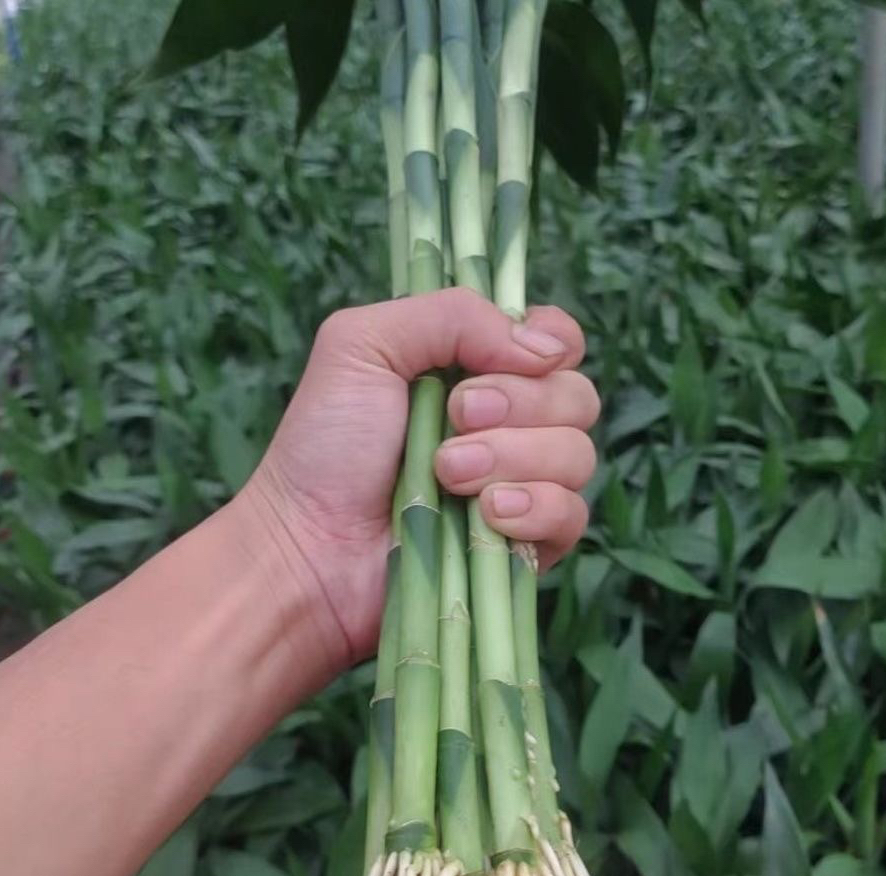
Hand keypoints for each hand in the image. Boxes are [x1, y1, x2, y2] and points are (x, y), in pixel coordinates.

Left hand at [237, 288, 598, 666]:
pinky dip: (536, 508)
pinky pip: (571, 516)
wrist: (308, 547)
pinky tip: (488, 515)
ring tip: (448, 474)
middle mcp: (510, 427)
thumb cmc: (325, 447)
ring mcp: (522, 489)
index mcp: (478, 372)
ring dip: (513, 458)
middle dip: (519, 403)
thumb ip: (450, 315)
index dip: (552, 343)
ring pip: (577, 456)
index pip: (559, 343)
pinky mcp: (525, 549)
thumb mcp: (364, 345)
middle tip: (453, 419)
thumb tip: (544, 346)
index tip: (510, 357)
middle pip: (577, 396)